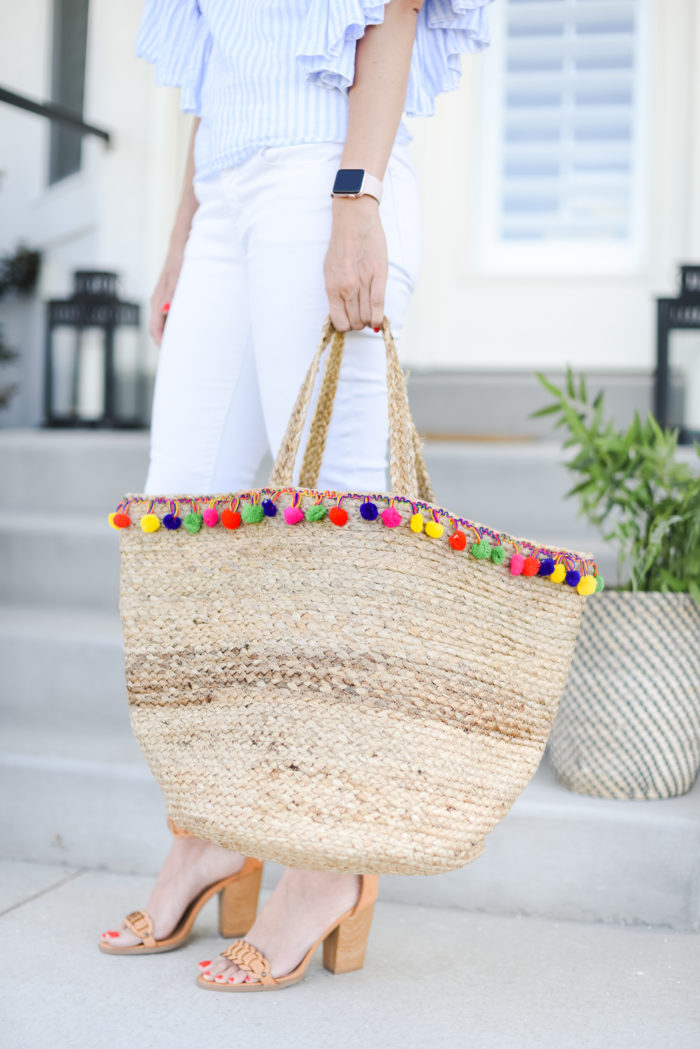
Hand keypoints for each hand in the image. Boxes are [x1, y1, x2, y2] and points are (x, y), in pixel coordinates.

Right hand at [149, 249, 184, 346]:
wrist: (181, 241)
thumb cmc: (180, 259)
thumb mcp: (178, 278)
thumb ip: (172, 295)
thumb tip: (165, 312)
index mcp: (157, 301)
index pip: (155, 330)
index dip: (162, 344)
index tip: (173, 355)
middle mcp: (158, 302)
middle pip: (159, 329)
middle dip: (169, 341)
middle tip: (184, 353)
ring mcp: (163, 299)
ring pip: (165, 322)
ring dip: (174, 332)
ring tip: (189, 342)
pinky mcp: (170, 295)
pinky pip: (170, 314)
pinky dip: (177, 322)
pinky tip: (189, 325)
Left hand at [324, 196, 386, 331]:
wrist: (354, 221)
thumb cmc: (341, 246)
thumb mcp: (330, 271)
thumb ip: (335, 292)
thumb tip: (342, 312)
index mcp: (332, 288)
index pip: (339, 322)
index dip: (346, 326)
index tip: (350, 320)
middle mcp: (346, 288)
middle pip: (355, 322)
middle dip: (359, 324)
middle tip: (362, 315)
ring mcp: (362, 282)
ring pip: (367, 317)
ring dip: (370, 320)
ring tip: (371, 313)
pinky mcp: (378, 275)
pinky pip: (378, 304)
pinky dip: (379, 317)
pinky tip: (379, 319)